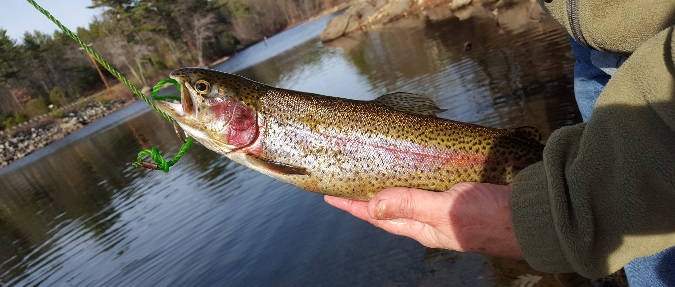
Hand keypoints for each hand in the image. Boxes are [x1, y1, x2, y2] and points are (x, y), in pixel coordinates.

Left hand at [324, 182, 523, 258]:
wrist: (539, 216)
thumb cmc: (494, 217)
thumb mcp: (448, 210)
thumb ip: (410, 204)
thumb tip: (371, 206)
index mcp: (423, 228)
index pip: (378, 216)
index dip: (353, 206)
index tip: (329, 196)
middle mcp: (431, 221)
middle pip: (389, 207)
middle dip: (366, 196)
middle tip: (346, 179)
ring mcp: (447, 209)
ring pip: (408, 197)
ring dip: (388, 186)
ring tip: (370, 173)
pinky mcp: (462, 195)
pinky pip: (429, 187)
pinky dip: (413, 178)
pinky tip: (410, 168)